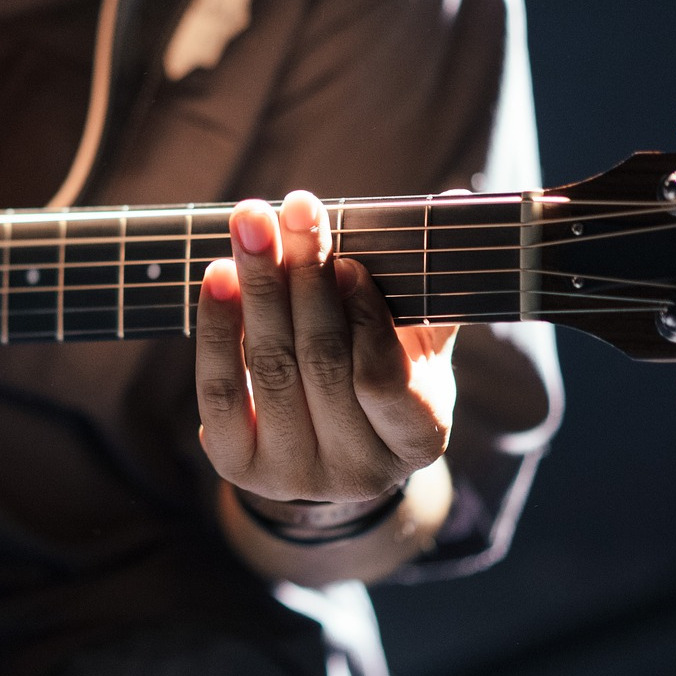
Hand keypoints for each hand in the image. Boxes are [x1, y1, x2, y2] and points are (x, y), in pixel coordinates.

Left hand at [195, 191, 456, 508]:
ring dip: (258, 287)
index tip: (348, 261)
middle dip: (305, 277)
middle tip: (296, 209)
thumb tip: (457, 200)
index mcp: (417, 440)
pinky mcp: (238, 465)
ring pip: (270, 369)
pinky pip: (220, 389)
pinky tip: (219, 275)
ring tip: (251, 224)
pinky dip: (218, 327)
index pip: (384, 380)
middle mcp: (357, 471)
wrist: (325, 445)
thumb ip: (428, 285)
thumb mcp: (416, 344)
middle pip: (321, 362)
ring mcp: (293, 474)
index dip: (364, 318)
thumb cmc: (380, 376)